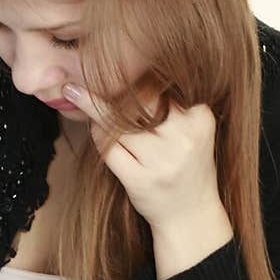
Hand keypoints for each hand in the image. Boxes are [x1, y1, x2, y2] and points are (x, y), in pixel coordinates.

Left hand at [61, 82, 226, 232]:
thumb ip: (169, 105)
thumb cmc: (186, 165)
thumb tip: (121, 70)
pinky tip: (94, 128)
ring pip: (117, 122)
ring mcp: (161, 161)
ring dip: (95, 110)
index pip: (160, 85)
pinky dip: (97, 134)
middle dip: (108, 89)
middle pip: (137, 100)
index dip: (132, 77)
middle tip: (79, 79)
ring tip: (79, 97)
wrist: (191, 215)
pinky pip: (107, 148)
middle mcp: (183, 138)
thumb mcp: (191, 130)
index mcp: (200, 118)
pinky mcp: (139, 180)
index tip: (110, 64)